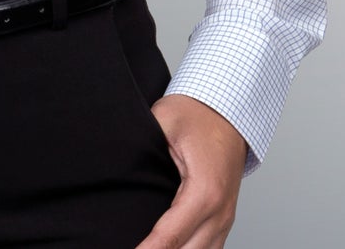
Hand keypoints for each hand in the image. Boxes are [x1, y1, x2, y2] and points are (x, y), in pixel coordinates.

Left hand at [133, 93, 247, 248]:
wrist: (226, 109)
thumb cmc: (196, 113)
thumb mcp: (163, 122)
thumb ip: (143, 149)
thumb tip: (118, 169)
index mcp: (205, 191)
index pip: (170, 236)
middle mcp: (220, 212)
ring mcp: (225, 218)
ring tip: (144, 247)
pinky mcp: (224, 218)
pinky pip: (209, 248)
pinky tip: (168, 247)